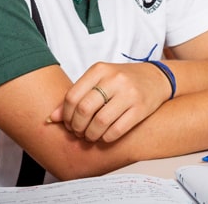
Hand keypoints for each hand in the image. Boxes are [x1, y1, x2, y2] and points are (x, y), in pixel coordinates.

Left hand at [48, 61, 170, 142]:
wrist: (156, 78)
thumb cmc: (121, 81)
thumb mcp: (98, 81)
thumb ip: (76, 96)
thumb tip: (51, 118)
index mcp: (99, 70)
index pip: (72, 97)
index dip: (66, 115)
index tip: (68, 123)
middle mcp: (114, 79)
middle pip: (84, 110)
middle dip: (76, 127)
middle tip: (78, 132)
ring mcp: (129, 93)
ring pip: (99, 123)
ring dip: (90, 135)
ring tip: (90, 136)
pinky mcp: (140, 109)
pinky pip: (116, 130)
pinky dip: (106, 138)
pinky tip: (104, 136)